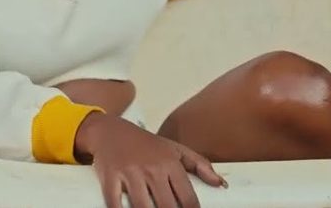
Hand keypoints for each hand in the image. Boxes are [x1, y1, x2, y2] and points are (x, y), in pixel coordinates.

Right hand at [75, 113, 226, 207]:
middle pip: (167, 207)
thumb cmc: (145, 143)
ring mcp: (130, 173)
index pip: (188, 197)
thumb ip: (200, 165)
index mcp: (170, 163)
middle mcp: (152, 168)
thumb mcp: (175, 149)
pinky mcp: (110, 177)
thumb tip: (220, 183)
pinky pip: (115, 203)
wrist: (110, 131)